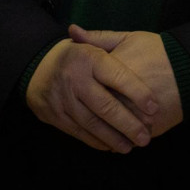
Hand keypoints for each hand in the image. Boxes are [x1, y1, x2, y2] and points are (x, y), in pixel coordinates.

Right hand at [26, 38, 157, 152]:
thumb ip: (112, 44)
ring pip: (93, 124)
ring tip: (132, 145)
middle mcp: (75, 78)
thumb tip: (137, 44)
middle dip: (128, 124)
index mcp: (88, 57)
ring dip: (114, 138)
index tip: (154, 107)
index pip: (117, 76)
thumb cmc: (76, 56)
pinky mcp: (55, 115)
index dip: (137, 92)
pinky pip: (79, 132)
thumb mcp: (92, 43)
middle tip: (146, 136)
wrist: (36, 67)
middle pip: (105, 106)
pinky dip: (97, 141)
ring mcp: (63, 99)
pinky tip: (112, 145)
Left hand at [68, 26, 182, 137]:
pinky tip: (118, 138)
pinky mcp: (150, 127)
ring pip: (112, 130)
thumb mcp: (128, 38)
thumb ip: (99, 38)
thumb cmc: (158, 51)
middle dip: (89, 117)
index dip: (81, 93)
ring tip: (100, 132)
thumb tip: (72, 31)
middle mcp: (122, 95)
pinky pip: (130, 139)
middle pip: (97, 112)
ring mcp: (136, 114)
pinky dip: (123, 140)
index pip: (87, 87)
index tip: (75, 94)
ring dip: (105, 133)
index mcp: (112, 71)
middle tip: (82, 117)